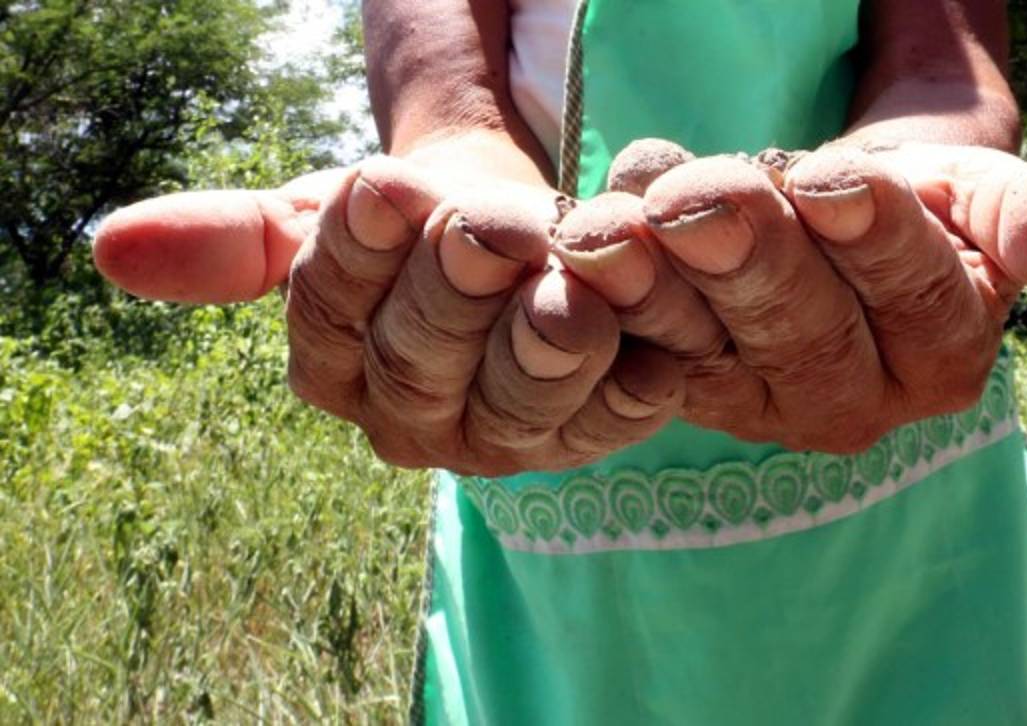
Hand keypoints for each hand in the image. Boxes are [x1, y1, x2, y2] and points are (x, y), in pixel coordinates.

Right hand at [95, 143, 683, 475]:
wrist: (513, 240)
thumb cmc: (411, 230)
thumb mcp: (323, 219)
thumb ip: (236, 239)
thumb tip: (108, 247)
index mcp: (337, 368)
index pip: (331, 316)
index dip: (353, 255)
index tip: (379, 186)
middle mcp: (414, 419)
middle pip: (421, 364)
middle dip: (449, 290)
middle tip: (480, 225)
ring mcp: (507, 435)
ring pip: (516, 403)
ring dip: (541, 344)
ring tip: (564, 286)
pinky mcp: (592, 430)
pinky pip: (614, 415)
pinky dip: (632, 380)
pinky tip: (647, 341)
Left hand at [554, 139, 1026, 452]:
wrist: (827, 222)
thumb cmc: (909, 203)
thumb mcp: (972, 194)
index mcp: (941, 351)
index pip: (914, 297)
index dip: (873, 240)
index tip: (830, 181)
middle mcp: (850, 398)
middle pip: (800, 329)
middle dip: (747, 259)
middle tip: (695, 201)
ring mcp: (757, 402)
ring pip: (705, 343)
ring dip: (651, 284)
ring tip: (608, 228)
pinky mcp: (682, 390)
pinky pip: (638, 350)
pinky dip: (602, 302)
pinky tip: (573, 255)